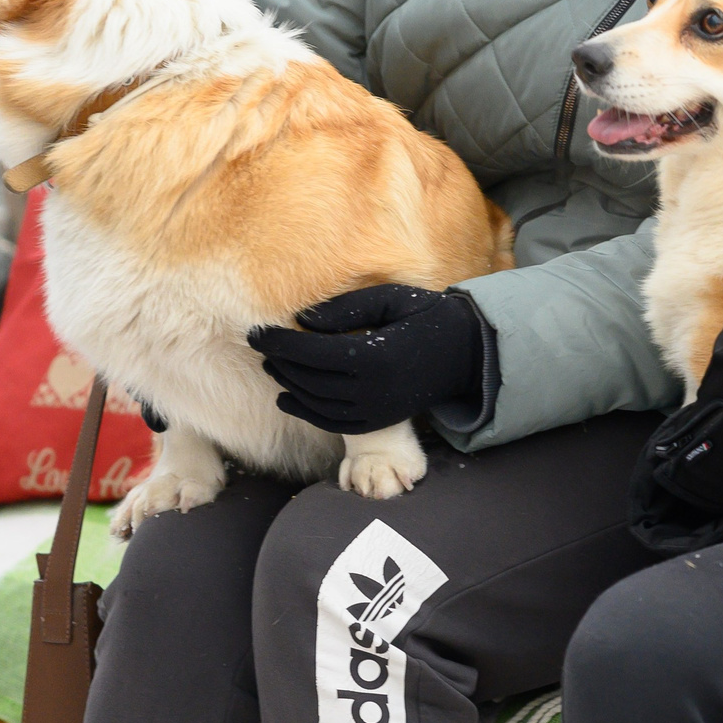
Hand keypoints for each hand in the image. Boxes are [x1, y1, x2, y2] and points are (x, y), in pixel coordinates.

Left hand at [247, 283, 488, 435]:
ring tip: (271, 366)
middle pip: (308, 379)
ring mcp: (375, 410)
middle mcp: (372, 389)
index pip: (310, 353)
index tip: (256, 331)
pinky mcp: (378, 421)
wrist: (466, 354)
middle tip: (259, 345)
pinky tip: (286, 398)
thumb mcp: (391, 299)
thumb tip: (303, 319)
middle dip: (278, 361)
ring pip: (316, 403)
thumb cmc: (426, 317)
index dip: (279, 343)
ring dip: (287, 385)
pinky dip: (304, 412)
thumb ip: (347, 309)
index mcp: (374, 355)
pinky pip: (332, 423)